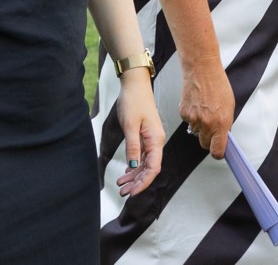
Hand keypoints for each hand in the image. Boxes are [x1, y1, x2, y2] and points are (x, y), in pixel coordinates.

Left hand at [114, 71, 164, 196]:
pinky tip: (126, 172)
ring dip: (134, 175)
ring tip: (121, 185)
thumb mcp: (130, 125)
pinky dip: (134, 165)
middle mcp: (156, 141)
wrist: (135, 84)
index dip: (143, 182)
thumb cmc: (133, 101)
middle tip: (123, 192)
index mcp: (156, 139)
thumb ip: (133, 147)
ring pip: (145, 163)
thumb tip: (134, 166)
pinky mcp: (145, 135)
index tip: (132, 192)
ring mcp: (151, 138)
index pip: (153, 168)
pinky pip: (142, 155)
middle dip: (137, 182)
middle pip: (149, 168)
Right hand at [179, 61, 234, 158]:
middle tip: (212, 127)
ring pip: (196, 132)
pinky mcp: (183, 113)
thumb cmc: (217, 84)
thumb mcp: (229, 105)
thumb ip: (226, 122)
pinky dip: (192, 116)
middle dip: (208, 139)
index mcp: (221, 123)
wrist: (201, 70)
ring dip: (200, 126)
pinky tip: (197, 104)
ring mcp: (193, 119)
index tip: (219, 150)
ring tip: (204, 110)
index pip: (217, 150)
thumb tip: (224, 134)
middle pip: (204, 144)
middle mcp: (206, 123)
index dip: (218, 152)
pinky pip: (188, 122)